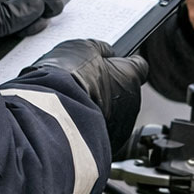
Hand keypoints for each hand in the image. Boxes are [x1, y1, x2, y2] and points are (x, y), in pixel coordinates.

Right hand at [24, 38, 147, 158]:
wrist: (54, 114)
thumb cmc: (69, 79)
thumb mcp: (83, 48)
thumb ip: (101, 49)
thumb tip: (107, 51)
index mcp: (131, 76)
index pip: (139, 66)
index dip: (124, 64)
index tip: (112, 64)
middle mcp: (132, 102)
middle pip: (124, 91)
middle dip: (109, 88)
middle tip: (86, 85)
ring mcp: (122, 126)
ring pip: (114, 113)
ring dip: (100, 108)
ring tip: (76, 103)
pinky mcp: (109, 144)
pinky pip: (102, 131)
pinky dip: (92, 126)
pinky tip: (75, 119)